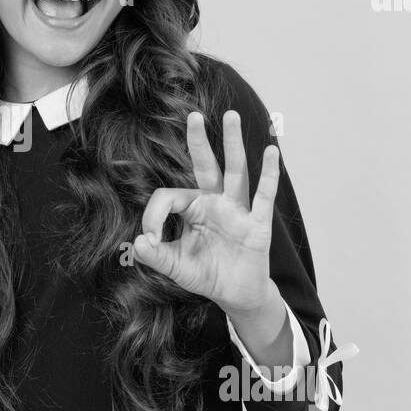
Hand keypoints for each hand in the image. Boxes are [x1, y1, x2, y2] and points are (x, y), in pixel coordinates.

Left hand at [132, 110, 278, 314]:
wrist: (235, 295)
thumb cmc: (206, 274)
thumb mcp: (175, 267)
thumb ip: (156, 256)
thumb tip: (138, 242)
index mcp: (193, 209)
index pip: (170, 197)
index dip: (154, 214)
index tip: (150, 238)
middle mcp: (215, 202)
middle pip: (206, 166)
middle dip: (199, 141)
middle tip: (193, 115)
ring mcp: (238, 210)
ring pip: (235, 171)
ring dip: (233, 144)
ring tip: (232, 116)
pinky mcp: (257, 223)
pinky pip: (264, 196)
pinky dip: (269, 174)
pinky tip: (272, 152)